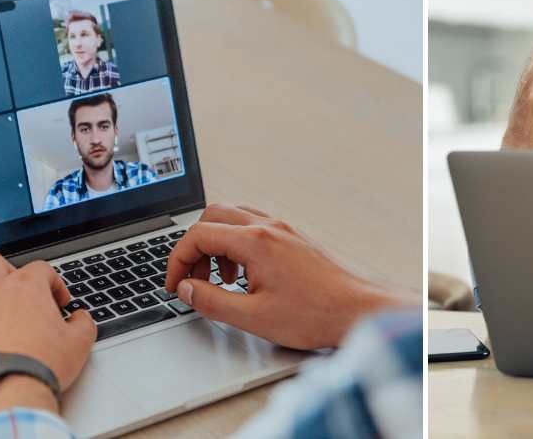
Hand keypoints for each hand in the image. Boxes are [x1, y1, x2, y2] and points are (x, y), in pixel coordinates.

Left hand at [0, 253, 96, 432]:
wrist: (7, 393)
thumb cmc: (40, 365)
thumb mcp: (79, 343)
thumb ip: (83, 323)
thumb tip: (81, 319)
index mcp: (26, 287)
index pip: (41, 268)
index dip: (53, 283)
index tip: (57, 301)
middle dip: (5, 271)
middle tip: (15, 290)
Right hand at [165, 203, 413, 349]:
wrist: (357, 310)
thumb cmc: (315, 314)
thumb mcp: (253, 316)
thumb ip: (212, 301)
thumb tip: (187, 289)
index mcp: (256, 242)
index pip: (198, 235)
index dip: (176, 261)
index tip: (175, 284)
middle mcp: (269, 227)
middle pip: (213, 216)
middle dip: (195, 246)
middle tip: (194, 278)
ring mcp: (284, 230)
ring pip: (235, 219)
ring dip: (218, 244)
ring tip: (221, 281)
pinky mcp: (294, 238)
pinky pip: (256, 228)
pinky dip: (239, 245)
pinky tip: (246, 276)